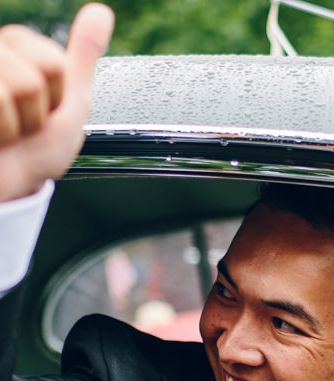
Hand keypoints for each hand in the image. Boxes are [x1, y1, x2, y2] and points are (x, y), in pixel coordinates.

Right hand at [0, 3, 113, 201]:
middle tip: (21, 126)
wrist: (5, 187)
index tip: (42, 111)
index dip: (57, 96)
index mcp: (11, 48)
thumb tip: (101, 9)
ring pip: (15, 87)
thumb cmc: (34, 150)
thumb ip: (81, 55)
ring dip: (14, 125)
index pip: (52, 62)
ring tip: (2, 133)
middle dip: (35, 112)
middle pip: (34, 75)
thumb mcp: (68, 101)